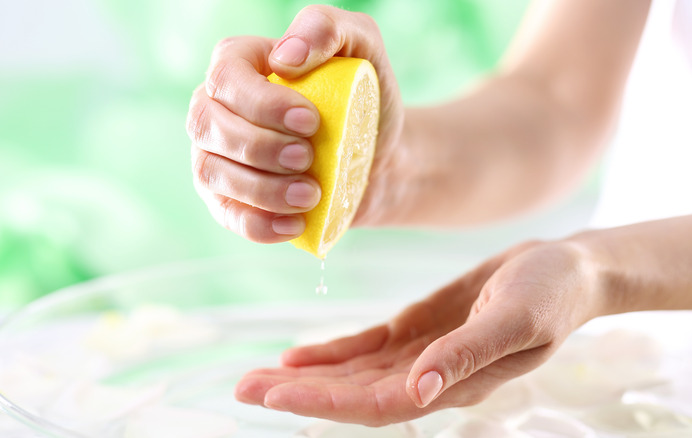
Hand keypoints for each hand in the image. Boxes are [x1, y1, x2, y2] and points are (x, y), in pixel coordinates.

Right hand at [187, 5, 402, 242]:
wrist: (378, 156)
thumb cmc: (364, 97)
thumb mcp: (361, 45)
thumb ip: (327, 28)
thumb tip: (285, 57)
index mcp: (239, 64)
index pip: (226, 78)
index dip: (260, 103)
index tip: (310, 121)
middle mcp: (216, 108)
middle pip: (208, 125)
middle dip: (259, 146)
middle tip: (309, 157)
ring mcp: (216, 156)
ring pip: (211, 172)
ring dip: (260, 188)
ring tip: (311, 194)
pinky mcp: (229, 199)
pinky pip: (227, 215)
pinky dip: (258, 224)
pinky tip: (295, 225)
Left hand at [235, 240, 602, 425]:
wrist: (565, 269)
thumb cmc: (550, 293)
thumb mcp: (515, 320)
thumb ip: (467, 356)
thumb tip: (419, 393)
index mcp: (451, 381)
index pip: (376, 403)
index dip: (325, 400)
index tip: (276, 392)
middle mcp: (427, 376)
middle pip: (351, 393)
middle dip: (297, 391)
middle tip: (243, 386)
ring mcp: (419, 355)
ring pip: (350, 374)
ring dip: (304, 376)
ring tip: (255, 375)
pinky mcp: (415, 330)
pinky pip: (364, 348)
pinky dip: (329, 354)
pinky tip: (297, 355)